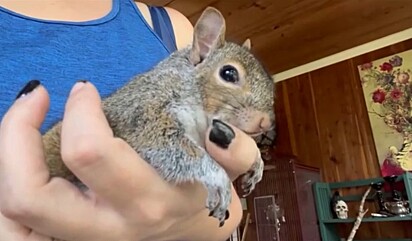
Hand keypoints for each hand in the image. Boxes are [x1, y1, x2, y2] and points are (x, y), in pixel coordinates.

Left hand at [0, 81, 259, 240]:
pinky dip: (7, 203)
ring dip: (7, 162)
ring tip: (21, 125)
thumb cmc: (205, 201)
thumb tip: (216, 129)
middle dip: (19, 133)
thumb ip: (236, 151)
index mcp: (147, 203)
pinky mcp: (71, 240)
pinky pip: (17, 234)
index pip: (91, 154)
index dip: (79, 111)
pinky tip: (19, 166)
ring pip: (14, 216)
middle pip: (32, 192)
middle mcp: (107, 228)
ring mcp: (83, 240)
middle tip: (38, 97)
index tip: (85, 91)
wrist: (193, 238)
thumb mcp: (231, 175)